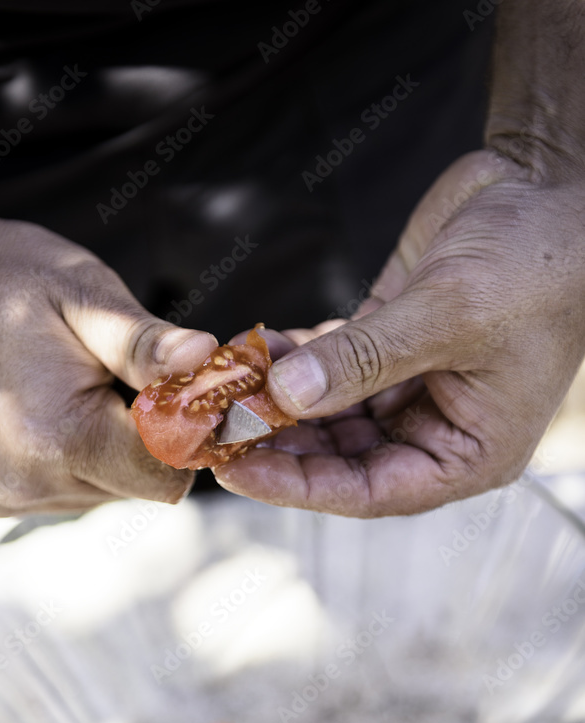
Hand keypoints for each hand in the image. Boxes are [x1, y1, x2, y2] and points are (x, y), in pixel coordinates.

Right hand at [0, 190, 216, 515]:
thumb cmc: (2, 280)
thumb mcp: (83, 294)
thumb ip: (146, 342)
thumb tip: (207, 362)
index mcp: (58, 435)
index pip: (167, 473)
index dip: (190, 434)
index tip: (183, 391)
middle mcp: (30, 480)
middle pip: (140, 486)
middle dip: (150, 438)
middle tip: (124, 379)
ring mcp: (7, 495)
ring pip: (108, 491)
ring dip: (113, 449)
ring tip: (79, 389)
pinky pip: (70, 491)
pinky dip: (79, 458)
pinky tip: (54, 410)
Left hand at [215, 150, 584, 515]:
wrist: (549, 190)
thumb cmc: (536, 265)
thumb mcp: (448, 316)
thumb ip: (362, 360)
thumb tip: (284, 396)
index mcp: (468, 452)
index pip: (369, 491)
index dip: (299, 487)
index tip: (235, 471)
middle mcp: (435, 429)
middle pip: (339, 458)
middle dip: (277, 444)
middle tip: (215, 428)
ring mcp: (409, 387)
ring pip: (327, 415)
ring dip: (276, 401)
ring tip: (224, 387)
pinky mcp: (387, 346)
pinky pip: (328, 367)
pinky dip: (292, 359)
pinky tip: (256, 349)